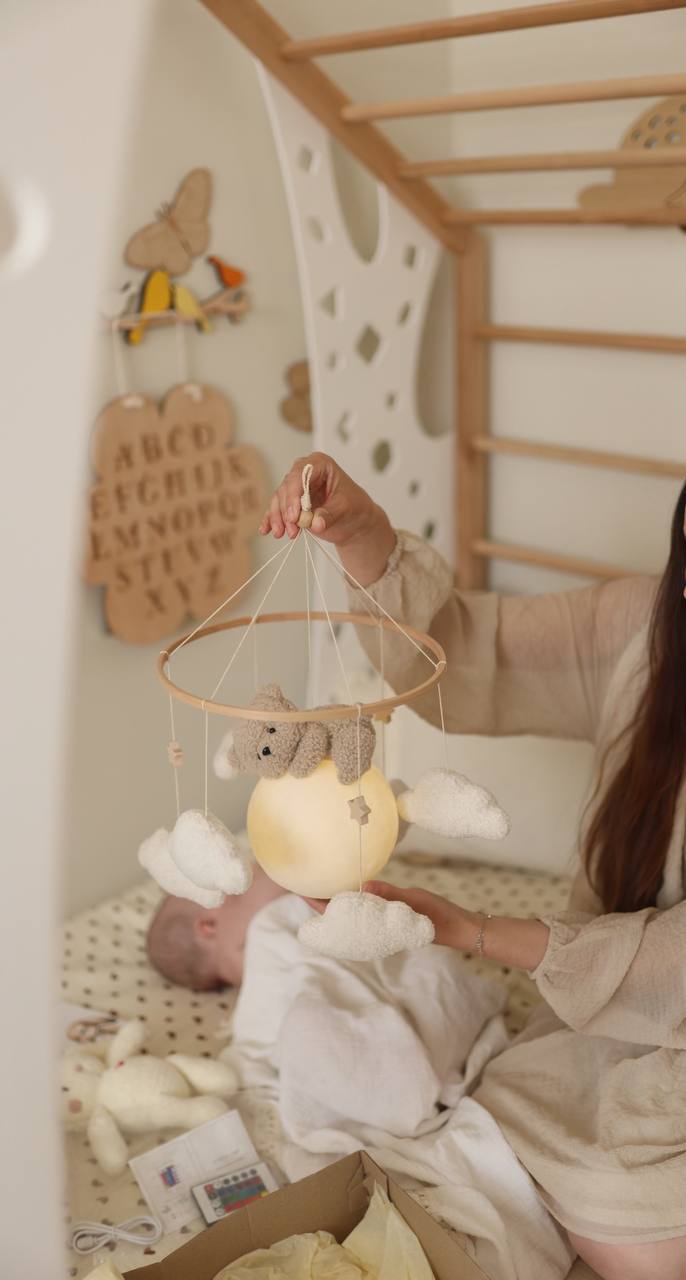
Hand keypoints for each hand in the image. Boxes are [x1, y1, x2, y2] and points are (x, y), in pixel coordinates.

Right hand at [259, 453, 395, 585]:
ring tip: (281, 534)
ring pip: (279, 499)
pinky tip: (266, 530)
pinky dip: (271, 520)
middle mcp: (305, 472)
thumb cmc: (353, 508)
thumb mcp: (344, 510)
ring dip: (278, 518)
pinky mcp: (291, 502)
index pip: (301, 474)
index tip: (294, 516)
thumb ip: (328, 516)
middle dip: (286, 511)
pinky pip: (277, 509)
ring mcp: (296, 487)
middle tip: (291, 530)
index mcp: (320, 464)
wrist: (354, 522)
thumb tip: (315, 523)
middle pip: (287, 488)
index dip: (294, 494)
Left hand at [303, 882, 550, 971]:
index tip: (302, 891)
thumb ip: (390, 894)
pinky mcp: (389, 918)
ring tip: (320, 883)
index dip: (319, 904)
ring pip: (349, 912)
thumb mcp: (414, 901)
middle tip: (303, 882)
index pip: (340, 916)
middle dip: (320, 900)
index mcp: (376, 926)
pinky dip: (352, 900)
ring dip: (334, 900)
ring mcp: (381, 924)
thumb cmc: (438, 915)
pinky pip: (364, 910)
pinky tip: (350, 889)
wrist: (459, 928)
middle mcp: (374, 927)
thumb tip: (363, 886)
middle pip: (338, 915)